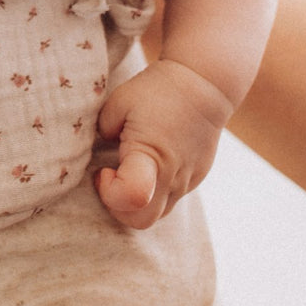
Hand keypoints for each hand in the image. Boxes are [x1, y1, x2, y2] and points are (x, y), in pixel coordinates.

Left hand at [95, 60, 231, 227]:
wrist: (205, 84)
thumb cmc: (158, 90)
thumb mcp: (119, 102)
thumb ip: (103, 129)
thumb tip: (100, 147)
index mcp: (151, 156)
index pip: (130, 199)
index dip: (108, 192)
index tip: (104, 170)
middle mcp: (172, 177)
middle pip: (142, 222)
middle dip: (118, 208)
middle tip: (111, 176)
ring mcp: (187, 181)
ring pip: (157, 215)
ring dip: (136, 203)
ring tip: (129, 169)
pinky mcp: (195, 178)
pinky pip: (170, 200)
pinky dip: (153, 193)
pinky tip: (148, 164)